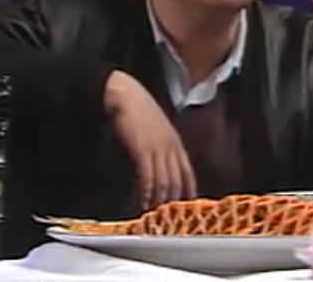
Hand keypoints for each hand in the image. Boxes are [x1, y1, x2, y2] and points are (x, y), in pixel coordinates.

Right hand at [103, 70, 196, 209]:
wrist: (125, 94)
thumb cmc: (138, 108)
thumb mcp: (156, 127)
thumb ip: (161, 144)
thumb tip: (159, 162)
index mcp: (175, 142)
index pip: (187, 173)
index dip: (188, 191)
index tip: (185, 207)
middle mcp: (171, 147)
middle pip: (177, 181)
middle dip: (173, 202)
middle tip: (167, 218)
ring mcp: (158, 148)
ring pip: (165, 183)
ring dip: (159, 202)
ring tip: (153, 216)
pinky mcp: (143, 150)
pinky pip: (148, 178)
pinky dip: (146, 193)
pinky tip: (142, 202)